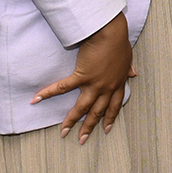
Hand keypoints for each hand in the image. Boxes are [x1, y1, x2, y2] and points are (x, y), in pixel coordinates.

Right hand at [34, 13, 136, 142]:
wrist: (110, 32)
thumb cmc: (119, 42)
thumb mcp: (127, 57)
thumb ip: (128, 68)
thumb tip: (134, 74)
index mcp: (118, 83)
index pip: (115, 105)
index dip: (110, 118)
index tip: (106, 130)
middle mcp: (107, 87)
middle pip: (98, 112)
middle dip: (90, 127)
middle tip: (82, 140)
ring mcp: (94, 84)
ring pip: (82, 107)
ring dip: (72, 121)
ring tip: (63, 133)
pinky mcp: (81, 76)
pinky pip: (62, 88)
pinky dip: (48, 93)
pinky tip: (37, 99)